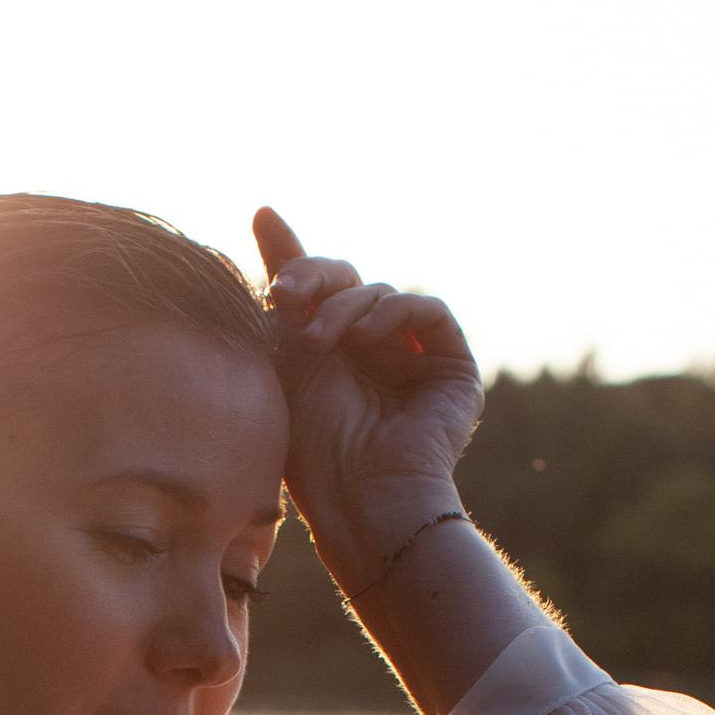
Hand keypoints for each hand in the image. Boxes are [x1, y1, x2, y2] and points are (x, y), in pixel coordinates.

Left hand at [253, 207, 484, 595]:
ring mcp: (413, 359)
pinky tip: (366, 337)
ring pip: (380, 293)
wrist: (357, 502)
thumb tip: (266, 212)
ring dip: (344, 307)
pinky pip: (426, 311)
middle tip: (281, 295)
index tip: (262, 217)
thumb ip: (284, 292)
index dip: (294, 255)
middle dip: (312, 277)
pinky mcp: (452, 369)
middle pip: (346, 279)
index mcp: (331, 356)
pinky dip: (393, 313)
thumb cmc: (312, 452)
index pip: (315, 289)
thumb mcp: (284, 359)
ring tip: (316, 342)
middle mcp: (372, 353)